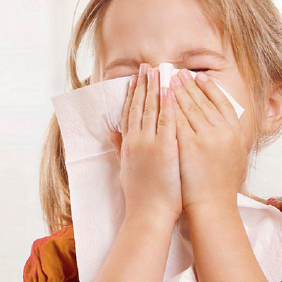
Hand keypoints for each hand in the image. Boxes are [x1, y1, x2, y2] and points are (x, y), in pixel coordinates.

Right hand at [107, 63, 182, 222]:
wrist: (148, 215)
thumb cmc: (140, 197)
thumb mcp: (125, 170)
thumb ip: (120, 149)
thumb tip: (111, 134)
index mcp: (127, 145)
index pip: (129, 114)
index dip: (132, 95)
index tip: (135, 79)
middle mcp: (136, 141)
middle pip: (138, 107)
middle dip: (142, 85)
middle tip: (146, 66)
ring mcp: (150, 144)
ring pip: (152, 109)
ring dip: (154, 88)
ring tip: (157, 70)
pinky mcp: (165, 149)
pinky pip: (167, 121)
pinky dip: (168, 104)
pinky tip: (170, 90)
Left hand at [167, 69, 247, 211]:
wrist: (212, 207)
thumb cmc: (221, 187)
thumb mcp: (235, 159)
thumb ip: (230, 140)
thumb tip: (227, 126)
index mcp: (234, 133)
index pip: (221, 102)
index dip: (208, 88)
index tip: (198, 77)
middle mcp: (222, 132)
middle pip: (202, 101)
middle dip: (187, 84)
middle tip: (175, 71)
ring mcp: (204, 138)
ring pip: (187, 108)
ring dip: (174, 91)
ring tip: (163, 79)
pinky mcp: (187, 147)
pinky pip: (175, 121)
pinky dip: (167, 108)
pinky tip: (158, 99)